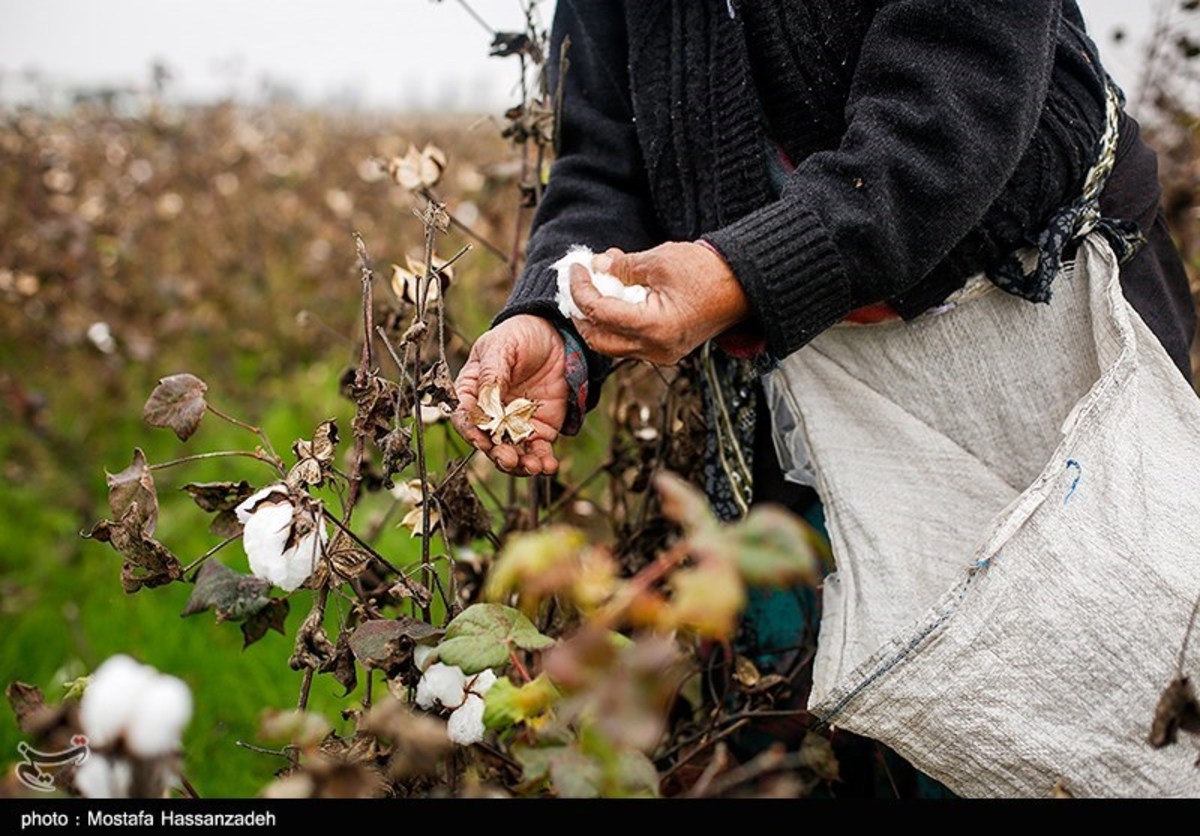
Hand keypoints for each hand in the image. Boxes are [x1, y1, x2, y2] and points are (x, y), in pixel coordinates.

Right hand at [452, 314, 567, 475]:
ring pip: (512, 453)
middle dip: (497, 454)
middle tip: (509, 459)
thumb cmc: (519, 335)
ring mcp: (515, 424)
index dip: (470, 431)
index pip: (465, 417)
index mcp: (472, 393)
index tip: (480, 439)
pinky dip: (543, 462)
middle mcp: (491, 414)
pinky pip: (539, 451)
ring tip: (533, 466)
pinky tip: (549, 465)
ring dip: (521, 465)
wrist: (556, 335)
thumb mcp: (500, 347)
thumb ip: (491, 374)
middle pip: (488, 442)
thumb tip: (486, 402)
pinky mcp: (540, 429)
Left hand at [568, 242, 750, 364]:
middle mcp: (656, 349)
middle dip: (581, 310)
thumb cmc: (708, 272)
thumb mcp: (659, 261)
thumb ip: (623, 268)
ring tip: (599, 282)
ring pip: (612, 343)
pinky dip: (617, 318)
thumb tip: (597, 268)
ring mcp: (661, 354)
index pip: (599, 313)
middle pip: (599, 339)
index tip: (575, 268)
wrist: (744, 286)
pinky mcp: (665, 349)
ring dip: (598, 315)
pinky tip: (618, 292)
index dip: (580, 289)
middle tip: (578, 282)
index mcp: (654, 328)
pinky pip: (630, 340)